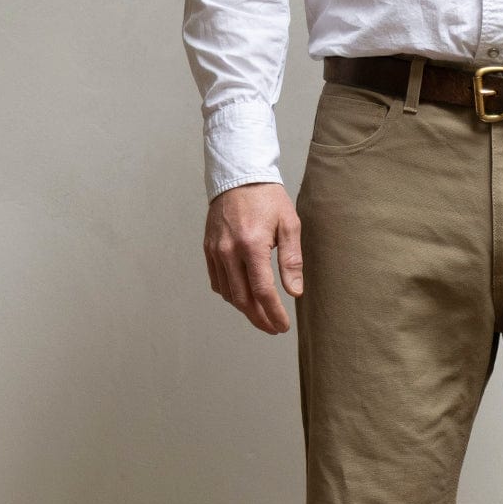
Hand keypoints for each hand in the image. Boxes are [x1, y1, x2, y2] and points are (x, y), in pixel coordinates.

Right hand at [203, 182, 302, 334]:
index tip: (283, 326)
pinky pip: (217, 282)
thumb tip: (294, 292)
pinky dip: (231, 295)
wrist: (238, 175)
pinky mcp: (208, 248)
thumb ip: (292, 260)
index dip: (273, 313)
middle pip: (243, 299)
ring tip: (262, 316)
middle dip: (260, 319)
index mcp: (252, 244)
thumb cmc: (268, 198)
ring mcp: (215, 250)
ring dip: (245, 310)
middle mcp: (229, 250)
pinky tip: (244, 298)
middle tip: (273, 328)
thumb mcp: (289, 224)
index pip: (263, 291)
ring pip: (228, 294)